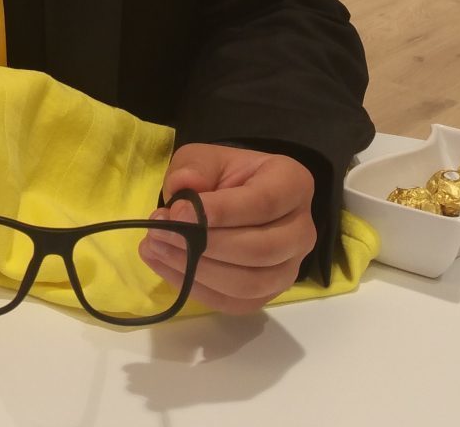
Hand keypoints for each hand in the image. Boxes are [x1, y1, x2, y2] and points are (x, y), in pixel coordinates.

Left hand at [140, 143, 315, 313]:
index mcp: (293, 184)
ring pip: (249, 283)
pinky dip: (198, 289)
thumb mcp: (205, 157)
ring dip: (198, 270)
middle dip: (204, 244)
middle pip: (260, 250)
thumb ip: (193, 167)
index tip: (178, 211)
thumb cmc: (224, 176)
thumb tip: (185, 189)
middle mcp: (302, 230)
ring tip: (157, 248)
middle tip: (160, 231)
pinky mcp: (269, 294)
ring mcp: (289, 268)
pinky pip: (236, 303)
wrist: (234, 199)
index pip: (263, 203)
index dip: (221, 211)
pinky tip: (167, 268)